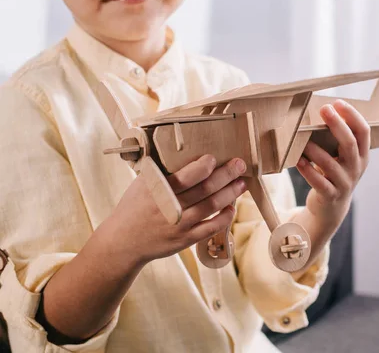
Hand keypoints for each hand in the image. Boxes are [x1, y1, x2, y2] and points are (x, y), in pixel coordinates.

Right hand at [100, 155, 247, 267]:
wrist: (123, 241)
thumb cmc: (135, 206)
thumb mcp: (142, 183)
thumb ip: (162, 171)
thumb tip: (187, 150)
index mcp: (156, 189)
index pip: (185, 176)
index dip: (203, 166)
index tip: (214, 157)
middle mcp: (170, 207)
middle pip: (205, 189)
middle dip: (226, 174)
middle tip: (240, 164)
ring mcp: (179, 225)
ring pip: (211, 206)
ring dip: (230, 193)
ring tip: (241, 183)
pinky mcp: (185, 240)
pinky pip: (210, 228)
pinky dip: (224, 218)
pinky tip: (232, 208)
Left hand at [296, 99, 369, 229]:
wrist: (332, 207)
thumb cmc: (334, 172)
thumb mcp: (342, 156)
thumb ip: (337, 137)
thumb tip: (323, 111)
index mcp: (362, 155)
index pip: (364, 131)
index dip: (353, 115)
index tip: (338, 102)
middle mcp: (356, 168)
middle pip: (350, 144)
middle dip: (337, 124)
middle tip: (324, 109)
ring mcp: (344, 183)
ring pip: (330, 164)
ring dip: (315, 149)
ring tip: (302, 137)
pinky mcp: (330, 195)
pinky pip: (318, 182)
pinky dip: (307, 170)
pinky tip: (298, 160)